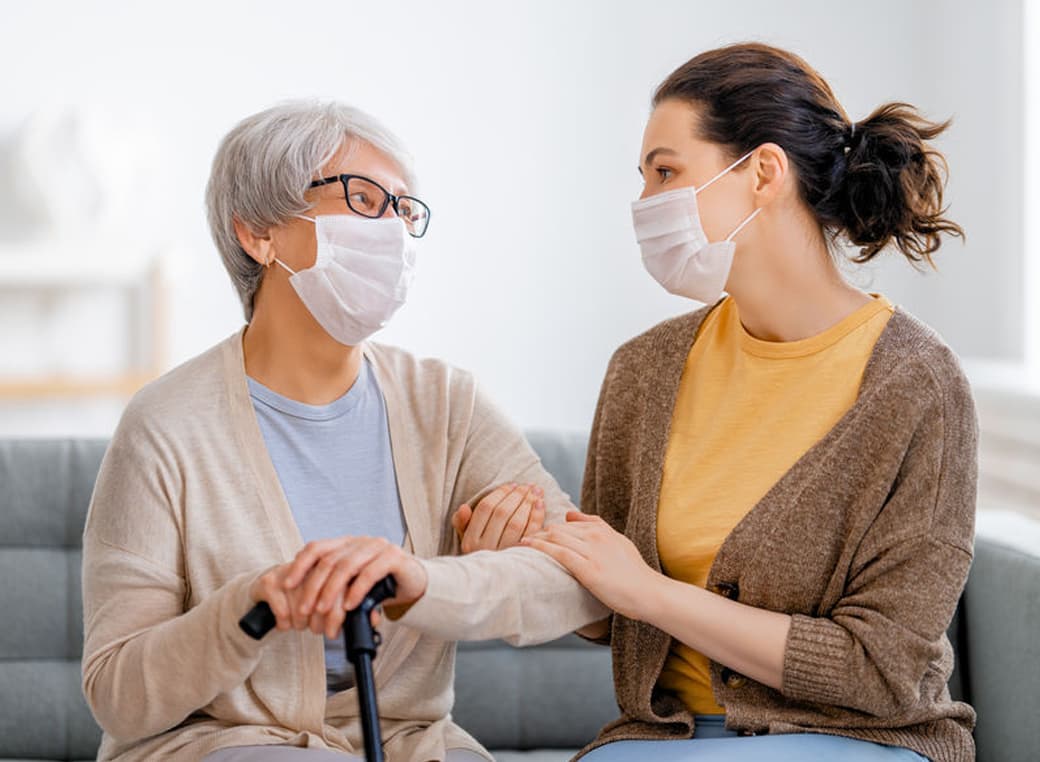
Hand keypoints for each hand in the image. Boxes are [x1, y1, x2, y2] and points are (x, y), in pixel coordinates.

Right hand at [250, 561, 336, 634]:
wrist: (270, 581)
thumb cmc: (300, 592)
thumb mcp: (322, 594)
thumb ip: (336, 606)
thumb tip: (337, 630)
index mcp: (327, 568)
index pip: (337, 597)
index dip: (335, 620)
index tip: (332, 633)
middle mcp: (308, 567)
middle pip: (319, 609)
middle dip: (316, 625)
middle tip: (312, 625)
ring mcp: (288, 573)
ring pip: (301, 613)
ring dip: (299, 625)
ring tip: (297, 621)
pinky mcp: (269, 582)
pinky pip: (283, 614)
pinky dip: (284, 624)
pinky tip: (284, 621)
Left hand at [278, 536, 427, 637]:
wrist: (415, 583)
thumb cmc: (381, 585)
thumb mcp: (353, 585)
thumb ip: (334, 589)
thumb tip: (308, 609)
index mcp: (347, 544)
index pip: (316, 547)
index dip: (299, 565)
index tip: (287, 584)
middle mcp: (360, 542)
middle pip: (328, 560)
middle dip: (312, 587)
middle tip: (304, 610)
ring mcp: (378, 547)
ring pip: (346, 566)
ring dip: (331, 591)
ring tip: (322, 611)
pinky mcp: (394, 557)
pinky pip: (370, 573)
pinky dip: (356, 591)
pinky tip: (348, 605)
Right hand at [451, 482, 545, 552]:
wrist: (499, 582)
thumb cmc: (482, 552)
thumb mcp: (466, 539)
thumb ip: (462, 523)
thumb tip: (464, 507)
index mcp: (470, 541)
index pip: (485, 508)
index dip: (500, 493)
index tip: (512, 485)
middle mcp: (485, 548)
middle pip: (502, 513)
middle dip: (517, 495)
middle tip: (527, 486)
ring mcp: (504, 554)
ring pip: (516, 522)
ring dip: (528, 503)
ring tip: (536, 491)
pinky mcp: (521, 558)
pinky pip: (531, 533)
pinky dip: (537, 516)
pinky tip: (540, 504)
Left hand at [521, 511, 660, 620]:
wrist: (648, 592)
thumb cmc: (634, 572)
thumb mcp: (617, 541)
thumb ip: (595, 526)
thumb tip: (569, 514)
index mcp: (602, 530)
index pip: (568, 523)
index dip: (549, 528)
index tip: (534, 533)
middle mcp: (595, 536)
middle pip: (558, 528)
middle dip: (537, 532)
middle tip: (519, 539)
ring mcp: (592, 551)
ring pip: (556, 537)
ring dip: (534, 538)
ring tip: (518, 543)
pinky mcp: (587, 569)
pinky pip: (558, 552)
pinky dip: (540, 547)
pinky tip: (526, 546)